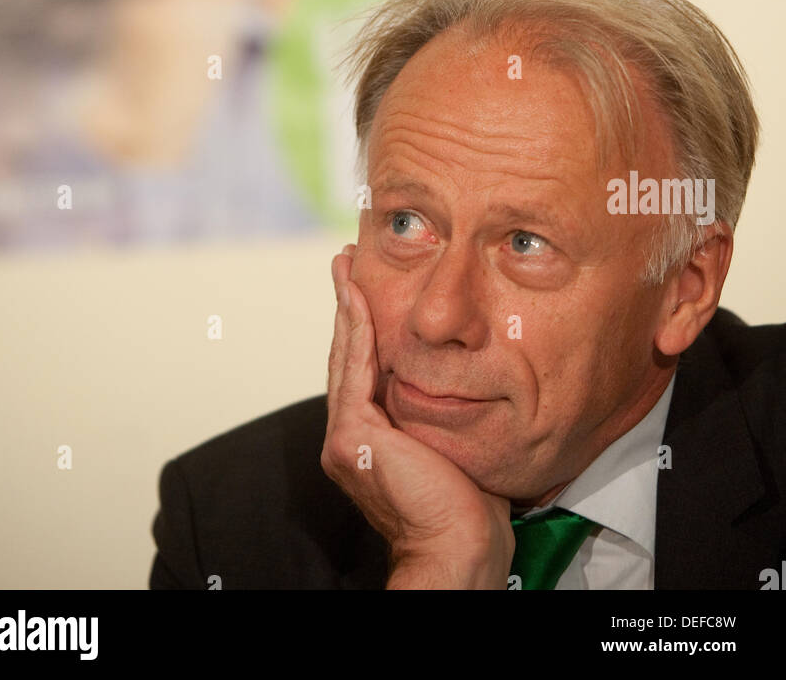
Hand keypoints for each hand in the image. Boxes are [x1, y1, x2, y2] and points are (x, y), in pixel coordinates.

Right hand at [321, 246, 515, 588]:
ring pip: (347, 356)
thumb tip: (463, 380)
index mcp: (369, 441)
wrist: (458, 549)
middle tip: (346, 264)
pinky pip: (356, 368)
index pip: (363, 373)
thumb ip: (442, 411)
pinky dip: (357, 328)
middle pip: (348, 356)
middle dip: (348, 307)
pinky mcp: (353, 436)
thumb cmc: (468, 508)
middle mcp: (349, 438)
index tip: (364, 291)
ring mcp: (346, 438)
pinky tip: (359, 297)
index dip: (362, 329)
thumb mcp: (452, 442)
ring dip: (347, 306)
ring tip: (345, 267)